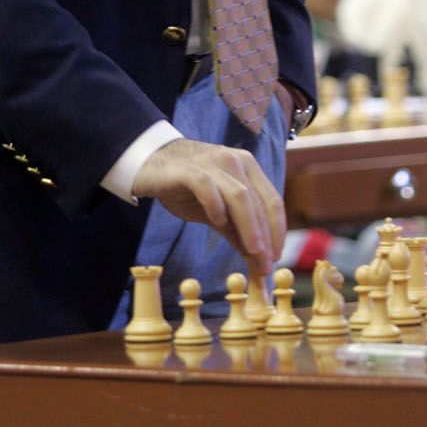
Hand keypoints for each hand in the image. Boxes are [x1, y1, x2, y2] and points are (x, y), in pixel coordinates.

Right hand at [130, 138, 284, 278]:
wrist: (149, 162)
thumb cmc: (185, 186)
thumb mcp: (216, 210)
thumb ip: (235, 229)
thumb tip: (256, 257)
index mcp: (247, 168)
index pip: (271, 200)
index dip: (277, 230)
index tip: (275, 257)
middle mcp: (235, 161)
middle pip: (258, 201)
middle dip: (265, 236)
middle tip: (265, 264)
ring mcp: (213, 163)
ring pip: (240, 196)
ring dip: (250, 227)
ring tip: (253, 252)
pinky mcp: (189, 169)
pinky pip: (207, 187)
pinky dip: (216, 206)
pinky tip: (218, 222)